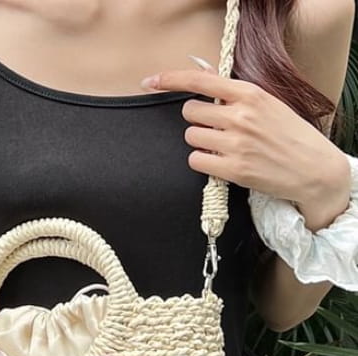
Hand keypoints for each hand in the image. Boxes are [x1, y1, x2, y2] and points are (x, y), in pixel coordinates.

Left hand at [139, 57, 349, 209]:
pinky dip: (202, 161)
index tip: (151, 82)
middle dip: (197, 120)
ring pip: (190, 137)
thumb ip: (235, 95)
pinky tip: (219, 161)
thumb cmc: (288, 134)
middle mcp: (240, 116)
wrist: (312, 168)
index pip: (201, 81)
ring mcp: (235, 143)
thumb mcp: (267, 103)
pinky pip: (195, 160)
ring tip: (220, 146)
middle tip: (215, 128)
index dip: (171, 80)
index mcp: (250, 94)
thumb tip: (201, 79)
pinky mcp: (232, 169)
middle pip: (190, 112)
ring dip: (199, 142)